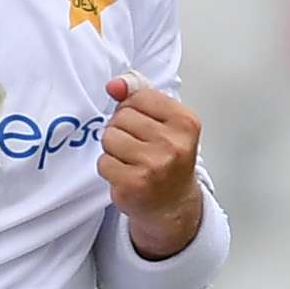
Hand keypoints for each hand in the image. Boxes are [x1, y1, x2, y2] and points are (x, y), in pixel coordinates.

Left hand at [97, 77, 206, 257]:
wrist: (172, 204)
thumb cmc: (167, 158)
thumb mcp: (164, 121)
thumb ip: (139, 94)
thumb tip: (114, 85)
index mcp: (186, 122)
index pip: (139, 96)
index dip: (134, 110)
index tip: (147, 126)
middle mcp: (174, 144)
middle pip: (121, 116)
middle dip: (123, 129)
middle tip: (139, 147)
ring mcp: (153, 166)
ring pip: (109, 137)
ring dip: (113, 148)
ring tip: (131, 160)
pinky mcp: (133, 184)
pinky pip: (103, 161)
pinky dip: (109, 168)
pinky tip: (126, 174)